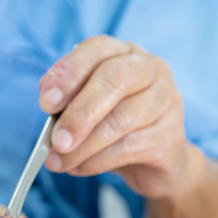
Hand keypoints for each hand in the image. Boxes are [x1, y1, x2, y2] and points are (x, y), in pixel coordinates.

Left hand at [38, 35, 193, 200]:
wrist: (150, 162)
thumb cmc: (110, 126)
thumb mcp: (84, 108)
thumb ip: (66, 103)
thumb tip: (48, 107)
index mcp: (123, 53)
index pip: (97, 49)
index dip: (69, 73)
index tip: (46, 102)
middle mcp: (150, 69)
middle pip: (115, 80)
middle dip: (79, 113)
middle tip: (56, 141)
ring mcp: (166, 101)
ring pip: (122, 120)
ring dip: (83, 146)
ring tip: (59, 161)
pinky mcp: (170, 135)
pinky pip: (130, 148)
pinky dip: (97, 161)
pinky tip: (78, 167)